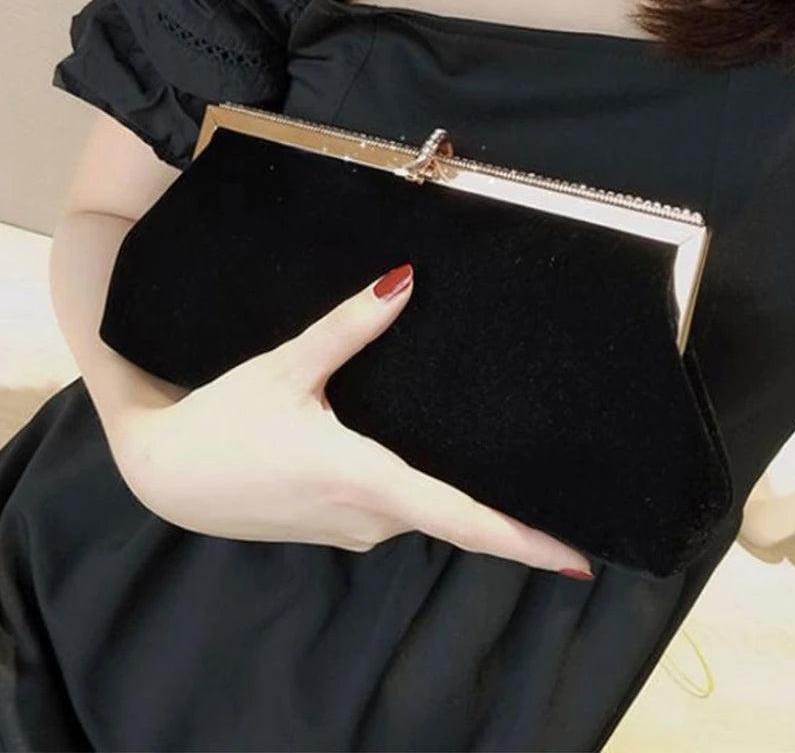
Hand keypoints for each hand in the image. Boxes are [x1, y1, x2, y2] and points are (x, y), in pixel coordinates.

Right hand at [111, 263, 592, 577]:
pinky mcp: (338, 529)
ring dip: (460, 504)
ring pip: (423, 514)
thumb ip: (349, 328)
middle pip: (453, 518)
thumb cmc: (224, 424)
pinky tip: (423, 467)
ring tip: (500, 473)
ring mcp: (353, 529)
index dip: (523, 542)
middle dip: (503, 515)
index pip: (463, 520)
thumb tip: (403, 282)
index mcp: (365, 479)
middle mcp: (368, 517)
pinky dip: (421, 498)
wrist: (168, 474)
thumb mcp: (287, 370)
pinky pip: (395, 515)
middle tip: (554, 495)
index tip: (577, 561)